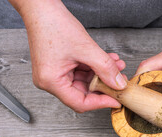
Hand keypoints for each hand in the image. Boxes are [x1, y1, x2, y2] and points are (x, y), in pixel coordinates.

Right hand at [11, 0, 127, 112]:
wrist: (42, 7)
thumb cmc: (53, 23)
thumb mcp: (86, 48)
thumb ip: (105, 68)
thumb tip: (118, 84)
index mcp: (51, 81)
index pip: (80, 103)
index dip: (100, 103)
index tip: (116, 100)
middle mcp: (50, 81)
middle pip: (83, 93)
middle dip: (104, 85)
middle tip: (119, 81)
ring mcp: (56, 74)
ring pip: (85, 82)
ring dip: (102, 74)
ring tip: (116, 66)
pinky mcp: (61, 67)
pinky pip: (82, 72)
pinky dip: (95, 67)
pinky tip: (108, 61)